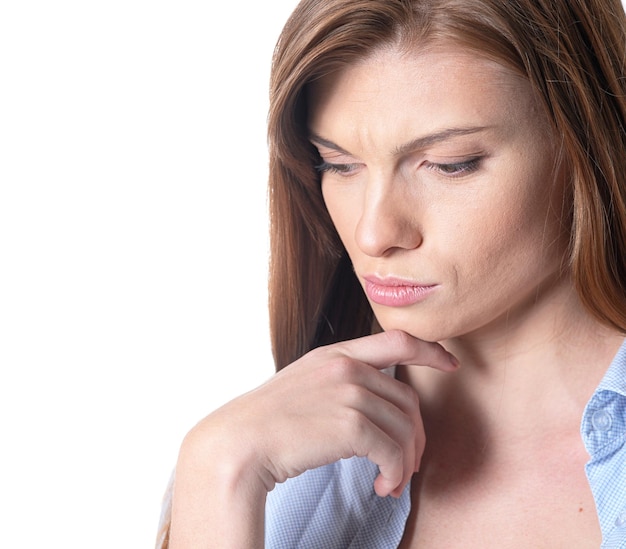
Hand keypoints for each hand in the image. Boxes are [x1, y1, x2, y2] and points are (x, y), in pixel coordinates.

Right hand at [170, 330, 457, 546]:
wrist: (239, 442)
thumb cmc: (270, 420)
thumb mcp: (305, 383)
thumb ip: (340, 381)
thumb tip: (376, 402)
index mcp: (336, 354)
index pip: (397, 339)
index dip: (430, 349)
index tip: (450, 363)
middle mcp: (346, 367)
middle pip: (408, 398)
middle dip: (415, 435)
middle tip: (406, 463)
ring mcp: (348, 393)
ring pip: (404, 427)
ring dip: (405, 461)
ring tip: (391, 481)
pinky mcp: (349, 424)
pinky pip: (392, 450)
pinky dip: (394, 472)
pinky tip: (382, 485)